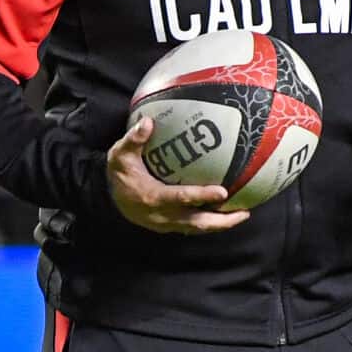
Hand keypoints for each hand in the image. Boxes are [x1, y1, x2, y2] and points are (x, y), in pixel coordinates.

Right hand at [108, 115, 248, 234]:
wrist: (106, 197)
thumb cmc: (118, 173)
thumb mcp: (120, 155)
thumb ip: (133, 139)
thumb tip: (148, 122)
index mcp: (153, 197)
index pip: (181, 198)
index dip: (202, 196)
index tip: (223, 191)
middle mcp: (162, 216)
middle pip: (196, 224)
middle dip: (221, 221)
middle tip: (244, 213)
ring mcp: (165, 224)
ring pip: (196, 229)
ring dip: (219, 225)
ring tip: (242, 215)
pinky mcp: (168, 226)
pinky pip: (192, 227)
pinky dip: (209, 223)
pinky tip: (223, 214)